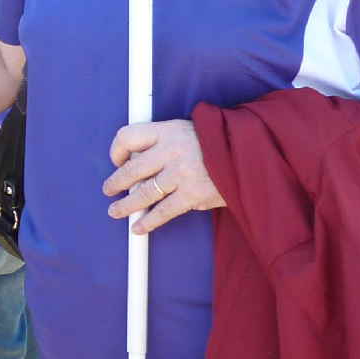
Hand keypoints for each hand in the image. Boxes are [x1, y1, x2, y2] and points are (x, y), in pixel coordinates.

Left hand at [103, 120, 224, 233]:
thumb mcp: (186, 131)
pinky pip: (163, 211)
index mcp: (167, 131)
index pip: (128, 137)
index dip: (117, 150)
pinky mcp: (192, 194)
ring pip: (143, 193)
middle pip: (132, 170)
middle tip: (109, 190)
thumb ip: (161, 143)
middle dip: (116, 183)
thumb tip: (135, 165)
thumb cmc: (216, 143)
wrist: (250, 153)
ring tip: (116, 212)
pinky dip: (148, 222)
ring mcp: (181, 173)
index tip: (117, 160)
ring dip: (127, 206)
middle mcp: (170, 150)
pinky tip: (138, 228)